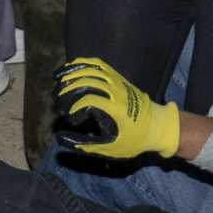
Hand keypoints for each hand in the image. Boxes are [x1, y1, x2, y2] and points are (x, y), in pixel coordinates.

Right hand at [53, 57, 180, 158]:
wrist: (157, 125)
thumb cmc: (133, 140)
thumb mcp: (110, 148)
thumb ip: (84, 144)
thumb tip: (60, 138)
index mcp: (115, 109)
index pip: (88, 100)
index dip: (72, 107)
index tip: (67, 117)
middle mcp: (115, 91)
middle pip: (86, 81)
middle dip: (67, 89)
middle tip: (55, 98)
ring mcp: (117, 81)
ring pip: (90, 69)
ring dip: (71, 73)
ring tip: (56, 81)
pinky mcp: (118, 76)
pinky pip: (98, 64)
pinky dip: (82, 64)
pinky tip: (70, 68)